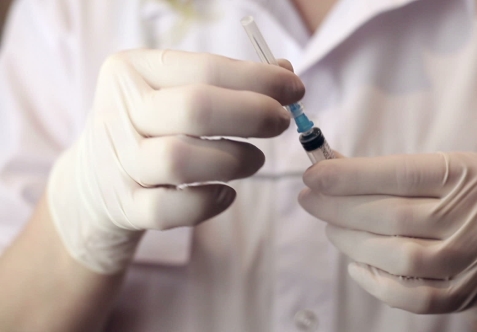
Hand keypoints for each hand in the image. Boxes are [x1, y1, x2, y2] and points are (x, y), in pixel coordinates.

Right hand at [47, 49, 303, 273]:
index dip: (259, 79)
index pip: (205, 69)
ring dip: (233, 161)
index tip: (295, 89)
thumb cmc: (151, 127)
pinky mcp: (122, 206)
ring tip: (255, 160)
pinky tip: (227, 195)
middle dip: (252, 114)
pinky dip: (207, 203)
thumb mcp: (175, 92)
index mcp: (134, 71)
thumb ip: (227, 81)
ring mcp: (117, 163)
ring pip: (180, 160)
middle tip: (281, 123)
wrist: (95, 178)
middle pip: (195, 109)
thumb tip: (284, 73)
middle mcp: (118, 112)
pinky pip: (168, 210)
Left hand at [298, 152, 476, 325]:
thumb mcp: (427, 174)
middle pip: (395, 216)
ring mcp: (476, 260)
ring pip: (400, 256)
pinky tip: (355, 263)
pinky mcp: (465, 294)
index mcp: (471, 174)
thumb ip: (378, 172)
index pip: (402, 174)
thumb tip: (324, 168)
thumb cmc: (448, 201)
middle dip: (341, 208)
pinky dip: (374, 281)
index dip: (351, 176)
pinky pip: (410, 296)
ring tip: (331, 229)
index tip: (313, 176)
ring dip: (352, 242)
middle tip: (310, 200)